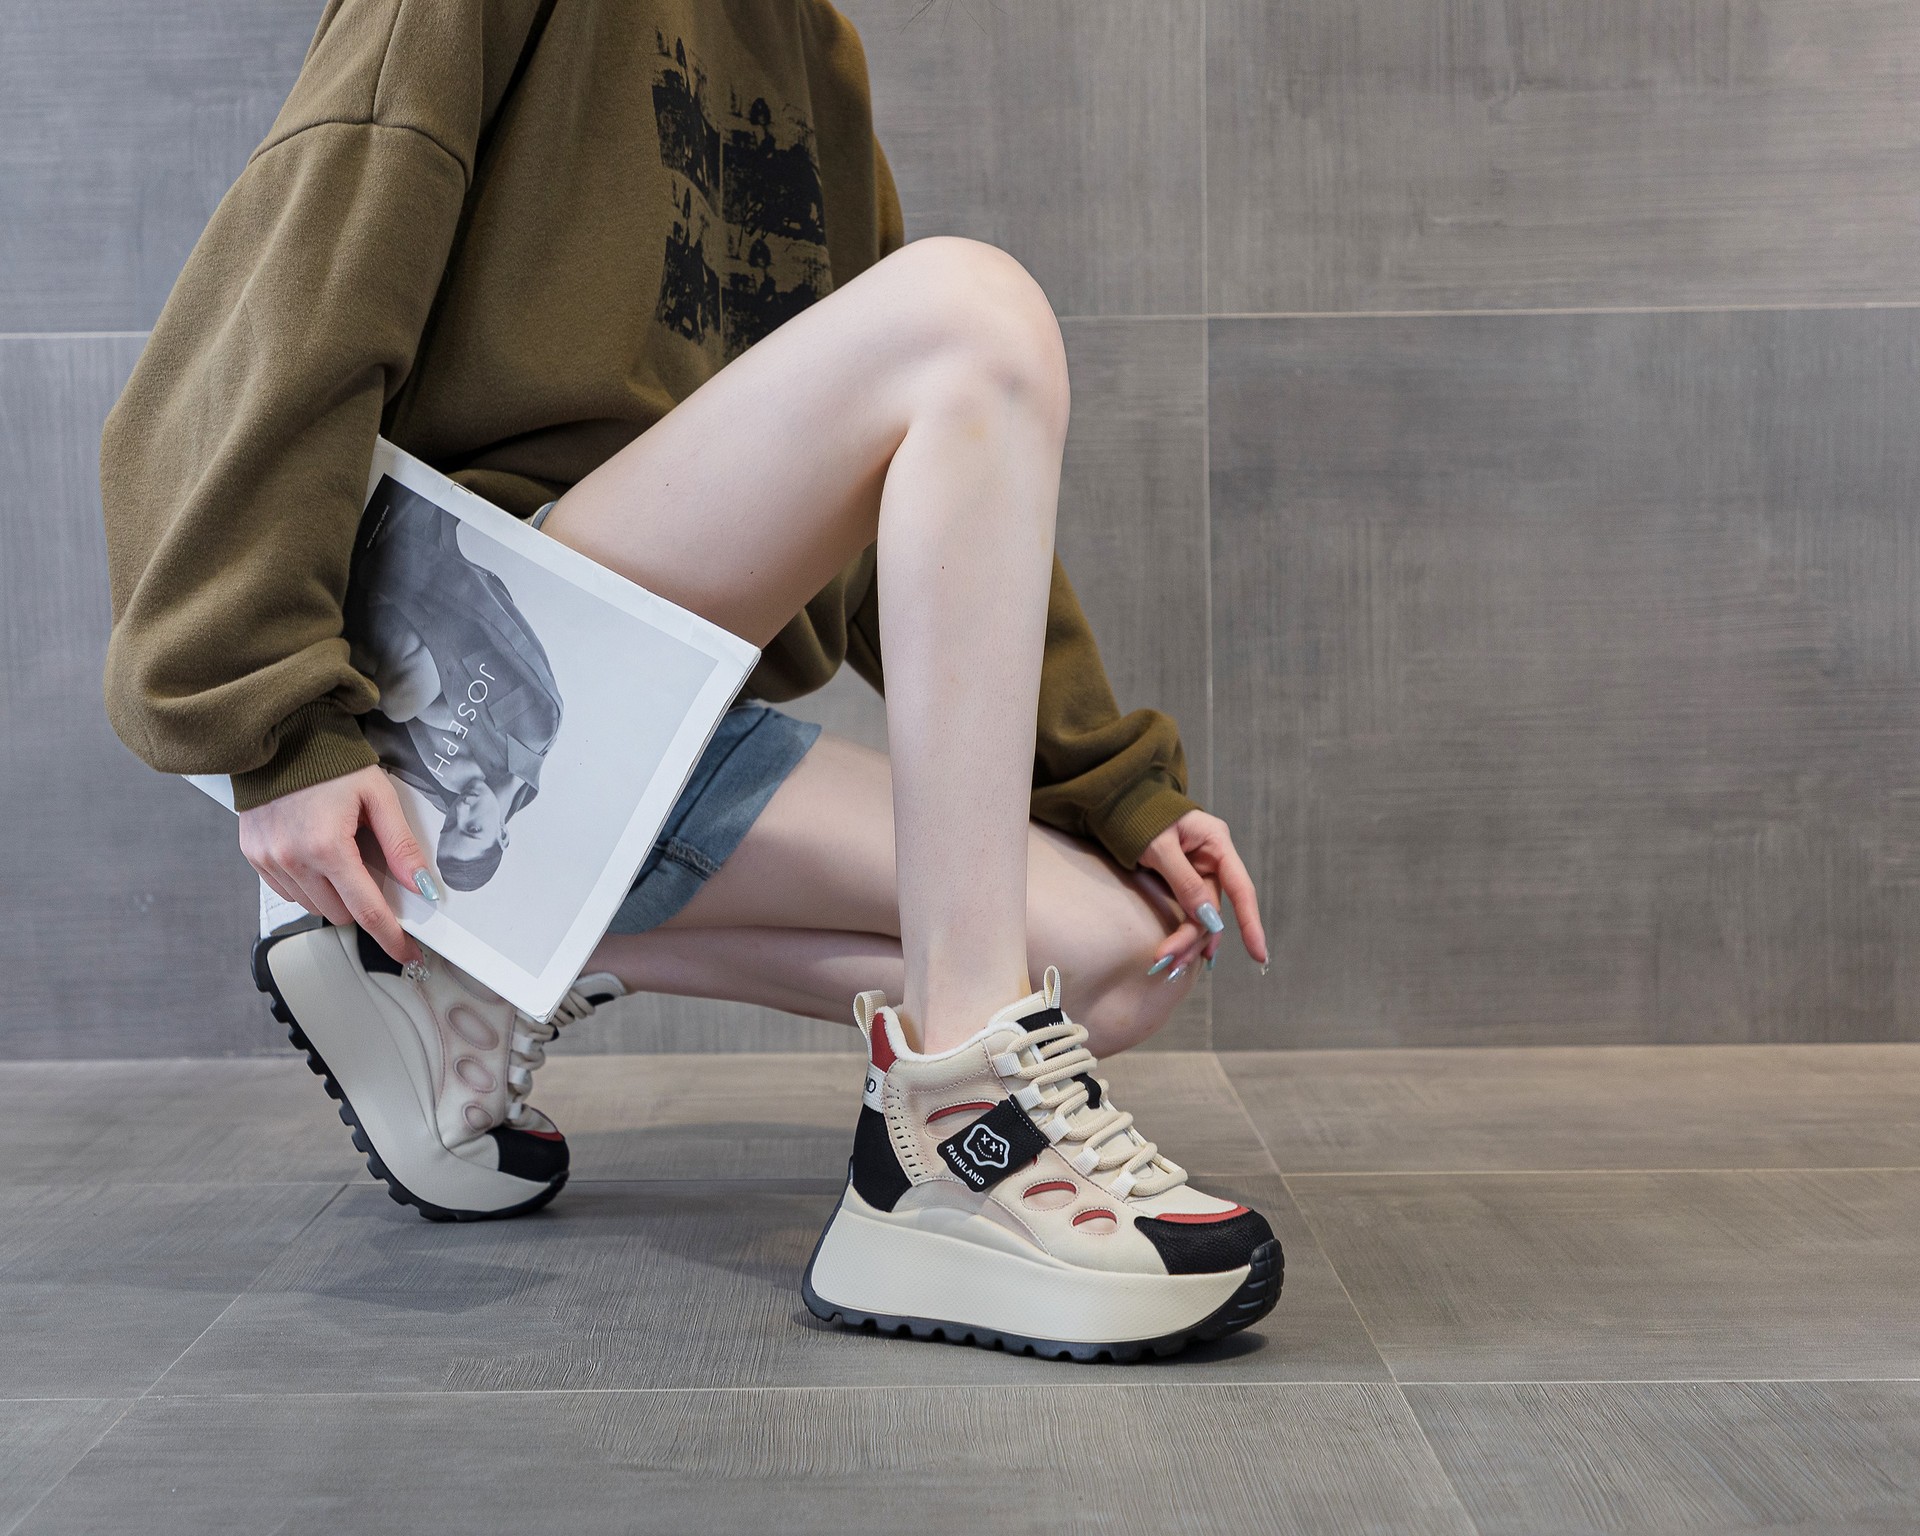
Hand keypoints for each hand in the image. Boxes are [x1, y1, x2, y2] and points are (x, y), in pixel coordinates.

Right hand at [238, 765, 433, 963]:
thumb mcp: (379, 797)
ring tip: (339, 852)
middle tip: (368, 867)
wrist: (282, 737)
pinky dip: (308, 884)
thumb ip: (401, 846)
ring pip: (314, 906)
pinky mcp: (254, 857)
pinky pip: (289, 892)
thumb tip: (422, 886)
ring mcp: (268, 861)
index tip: (408, 954)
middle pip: (341, 913)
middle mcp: (292, 860)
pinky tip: (315, 854)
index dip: (392, 937)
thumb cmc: (332, 762)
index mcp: (327, 847)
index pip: (367, 911)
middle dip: (362, 901)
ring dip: (334, 893)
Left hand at [1136, 809, 1268, 979]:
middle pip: (1214, 909)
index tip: (1259, 953)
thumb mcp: (1160, 846)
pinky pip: (1191, 914)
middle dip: (1194, 937)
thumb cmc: (1141, 817)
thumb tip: (1208, 918)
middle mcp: (1214, 860)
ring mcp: (1201, 873)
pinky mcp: (1186, 884)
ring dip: (1187, 942)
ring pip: (1201, 917)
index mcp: (1216, 842)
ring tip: (1169, 965)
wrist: (1121, 805)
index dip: (1250, 922)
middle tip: (1169, 961)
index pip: (1240, 888)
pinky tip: (1182, 956)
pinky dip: (1184, 934)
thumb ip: (1184, 881)